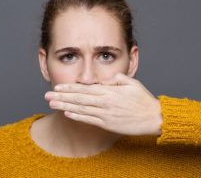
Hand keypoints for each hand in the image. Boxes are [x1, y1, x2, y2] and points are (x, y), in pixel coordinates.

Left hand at [44, 73, 162, 135]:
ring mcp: (105, 114)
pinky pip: (89, 120)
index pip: (85, 88)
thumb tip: (107, 77)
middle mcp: (104, 102)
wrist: (153, 117)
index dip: (70, 88)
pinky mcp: (107, 124)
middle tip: (47, 95)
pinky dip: (77, 117)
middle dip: (62, 97)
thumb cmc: (143, 100)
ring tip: (52, 104)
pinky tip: (67, 114)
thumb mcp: (132, 83)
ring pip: (81, 109)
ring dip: (65, 106)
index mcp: (109, 91)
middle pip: (79, 98)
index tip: (58, 87)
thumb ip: (118, 78)